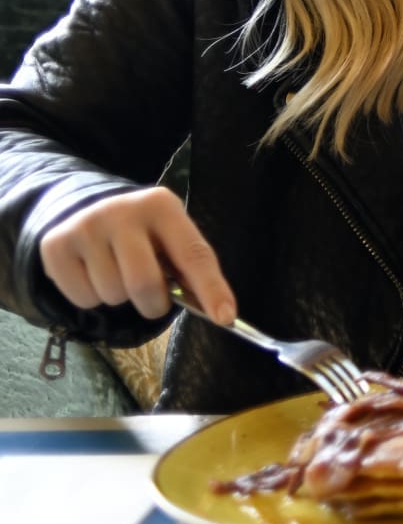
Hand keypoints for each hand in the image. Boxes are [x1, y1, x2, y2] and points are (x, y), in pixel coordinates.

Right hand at [39, 187, 235, 324]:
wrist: (88, 212)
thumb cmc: (143, 235)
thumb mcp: (170, 239)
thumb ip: (190, 269)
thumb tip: (220, 313)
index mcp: (162, 205)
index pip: (193, 253)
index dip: (211, 288)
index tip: (226, 318)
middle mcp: (123, 210)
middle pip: (145, 284)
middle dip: (154, 304)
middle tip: (153, 298)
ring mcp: (86, 226)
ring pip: (112, 294)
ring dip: (121, 298)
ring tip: (119, 274)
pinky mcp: (56, 245)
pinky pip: (82, 298)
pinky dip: (91, 298)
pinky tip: (93, 274)